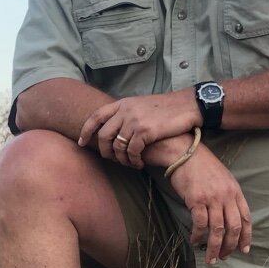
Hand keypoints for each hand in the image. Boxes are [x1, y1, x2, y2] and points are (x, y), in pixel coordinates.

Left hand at [77, 91, 199, 167]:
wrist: (187, 106)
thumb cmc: (166, 108)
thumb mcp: (141, 105)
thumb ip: (126, 113)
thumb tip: (115, 128)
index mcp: (122, 103)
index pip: (96, 117)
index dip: (86, 131)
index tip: (81, 142)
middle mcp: (125, 110)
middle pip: (103, 135)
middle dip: (105, 151)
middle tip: (112, 160)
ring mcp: (135, 120)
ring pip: (117, 146)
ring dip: (122, 159)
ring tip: (130, 163)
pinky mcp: (145, 130)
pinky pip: (131, 151)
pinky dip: (133, 161)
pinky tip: (139, 163)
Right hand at [164, 145, 251, 264]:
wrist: (185, 153)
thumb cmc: (202, 166)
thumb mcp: (223, 179)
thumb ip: (228, 196)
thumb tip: (228, 217)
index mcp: (235, 191)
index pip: (246, 218)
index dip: (246, 236)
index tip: (244, 250)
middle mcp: (227, 196)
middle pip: (234, 228)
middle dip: (230, 246)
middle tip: (224, 257)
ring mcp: (212, 198)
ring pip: (218, 230)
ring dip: (214, 247)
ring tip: (211, 258)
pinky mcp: (196, 200)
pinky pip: (200, 224)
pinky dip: (198, 236)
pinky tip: (195, 241)